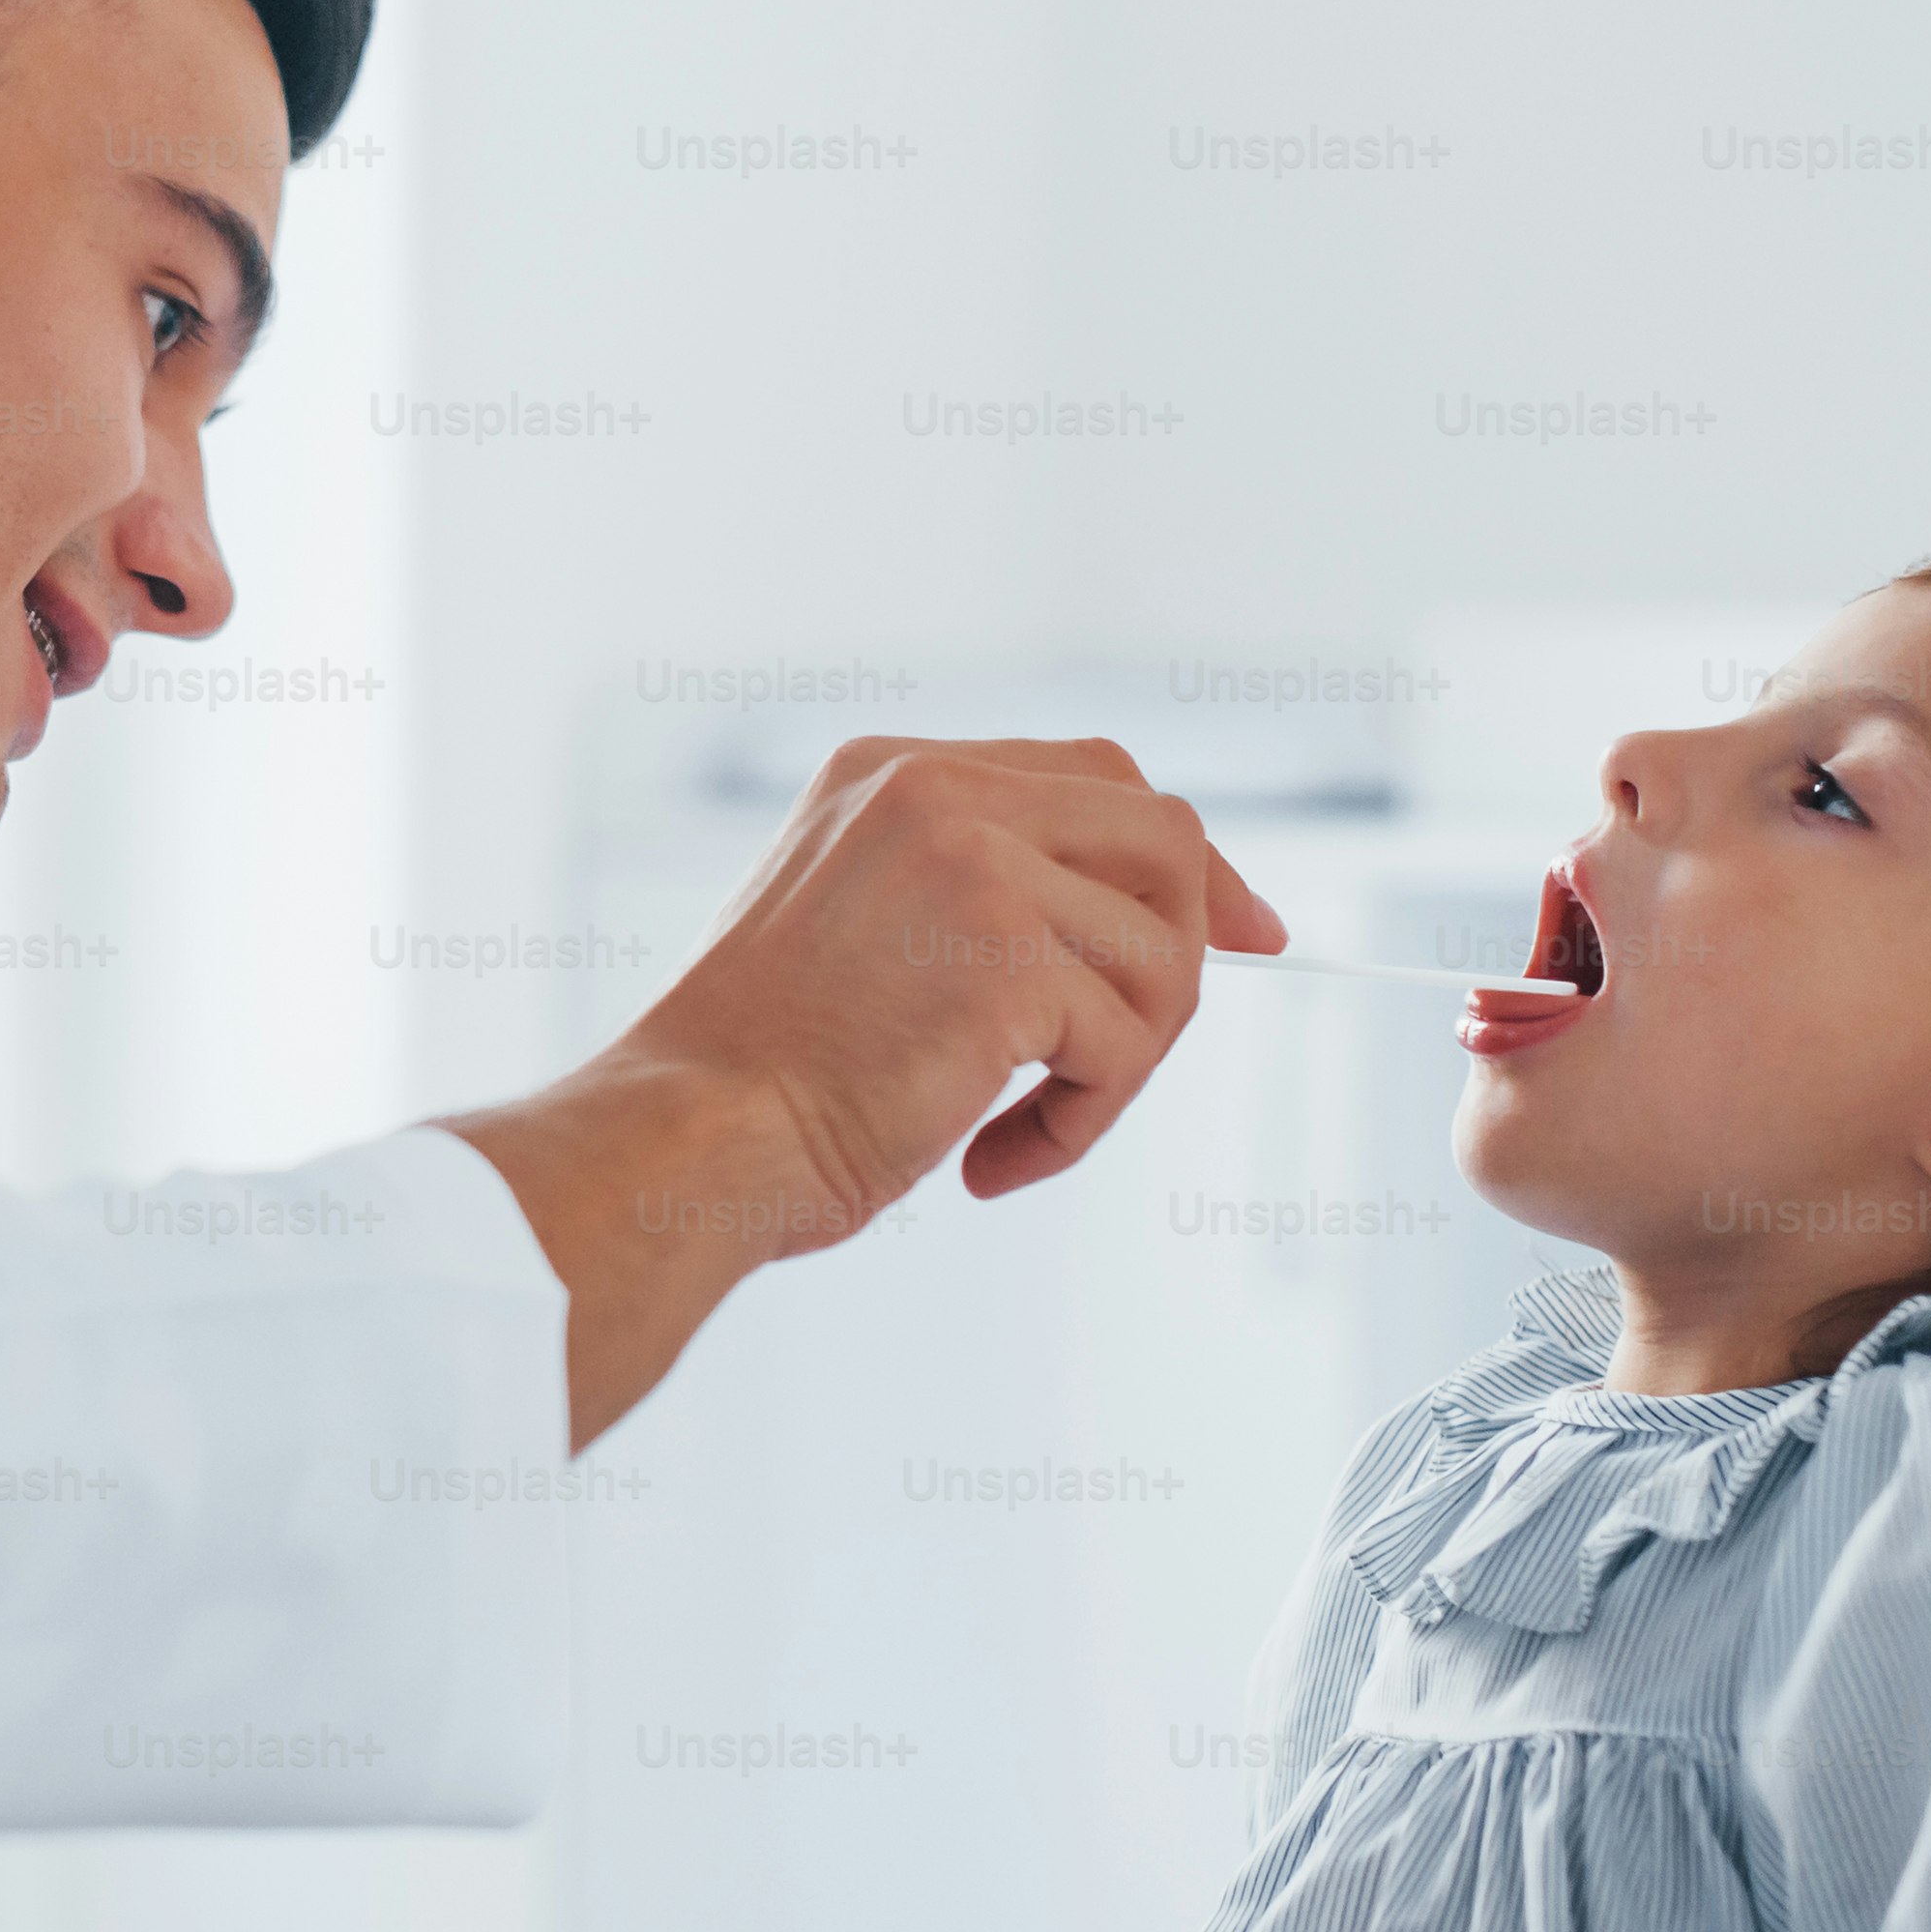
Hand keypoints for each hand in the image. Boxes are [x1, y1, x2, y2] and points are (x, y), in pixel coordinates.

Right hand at [448, 737, 1281, 1439]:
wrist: (683, 1138)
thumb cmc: (752, 1075)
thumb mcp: (852, 927)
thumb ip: (968, 891)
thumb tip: (1142, 924)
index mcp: (892, 772)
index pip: (1096, 777)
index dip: (1185, 860)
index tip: (1246, 933)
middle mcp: (938, 792)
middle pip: (1163, 838)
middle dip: (1197, 948)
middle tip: (1145, 1052)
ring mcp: (974, 864)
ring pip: (1164, 957)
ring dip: (1117, 1068)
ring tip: (1021, 1128)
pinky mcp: (1005, 958)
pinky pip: (1125, 1044)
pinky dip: (1079, 1124)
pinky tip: (989, 1159)